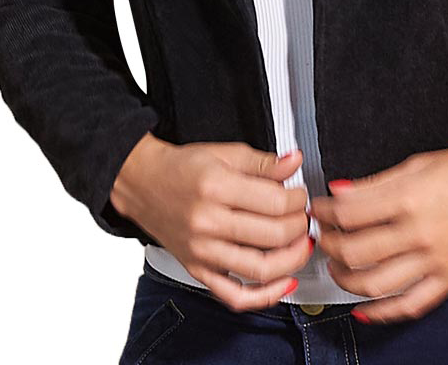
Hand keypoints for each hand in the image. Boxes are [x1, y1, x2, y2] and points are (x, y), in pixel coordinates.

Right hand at [110, 134, 313, 311]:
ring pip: (261, 269)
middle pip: (273, 235)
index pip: (275, 202)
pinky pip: (235, 295)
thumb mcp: (225, 152)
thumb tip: (294, 162)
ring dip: (293, 258)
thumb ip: (263, 162)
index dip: (298, 199)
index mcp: (217, 188)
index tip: (300, 195)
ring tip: (302, 245)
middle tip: (304, 216)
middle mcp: (208, 223)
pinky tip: (284, 281)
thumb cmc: (183, 168)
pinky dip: (265, 295)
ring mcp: (203, 251)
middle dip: (300, 225)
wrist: (143, 183)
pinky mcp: (198, 269)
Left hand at [310, 139, 447, 322]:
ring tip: (337, 264)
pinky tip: (364, 308)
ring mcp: (436, 261)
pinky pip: (409, 306)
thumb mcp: (421, 163)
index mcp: (410, 197)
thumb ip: (377, 182)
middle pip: (354, 250)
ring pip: (374, 284)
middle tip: (323, 234)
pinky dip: (381, 313)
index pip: (349, 212)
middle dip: (328, 243)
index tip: (319, 208)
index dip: (325, 211)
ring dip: (344, 277)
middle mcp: (421, 233)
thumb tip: (341, 191)